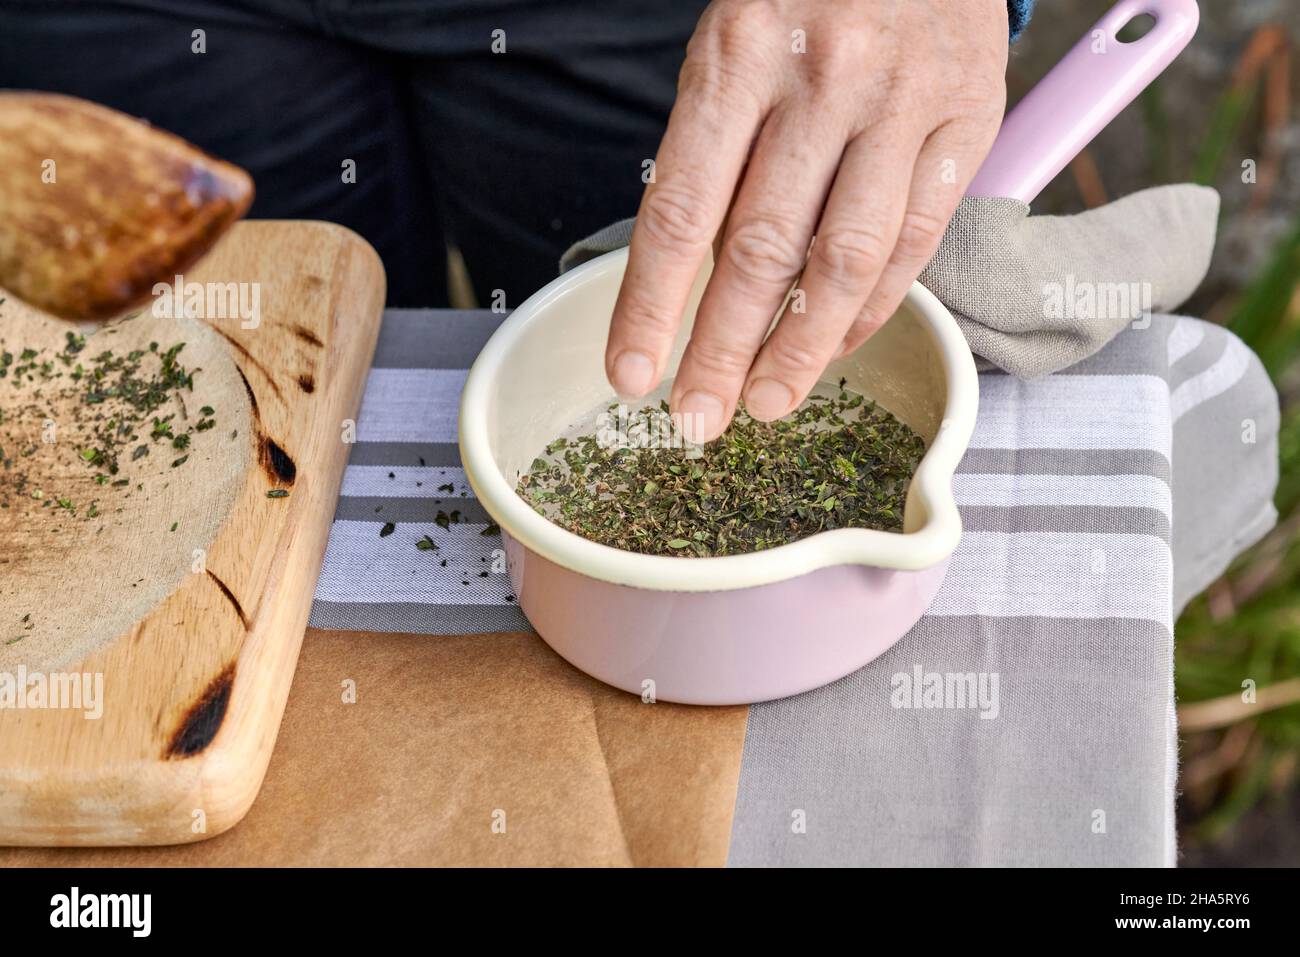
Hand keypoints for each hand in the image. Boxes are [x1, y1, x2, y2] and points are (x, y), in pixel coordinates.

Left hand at [605, 0, 1006, 440]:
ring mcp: (902, 101)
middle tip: (695, 419)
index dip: (651, 307)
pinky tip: (835, 347)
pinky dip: (871, 307)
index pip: (682, 211)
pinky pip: (916, 241)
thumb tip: (695, 284)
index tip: (631, 375)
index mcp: (737, 54)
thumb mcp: (732, 46)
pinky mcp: (968, 118)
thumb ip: (714, 153)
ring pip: (846, 260)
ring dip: (800, 350)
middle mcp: (822, 79)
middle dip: (719, 351)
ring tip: (764, 404)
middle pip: (762, 251)